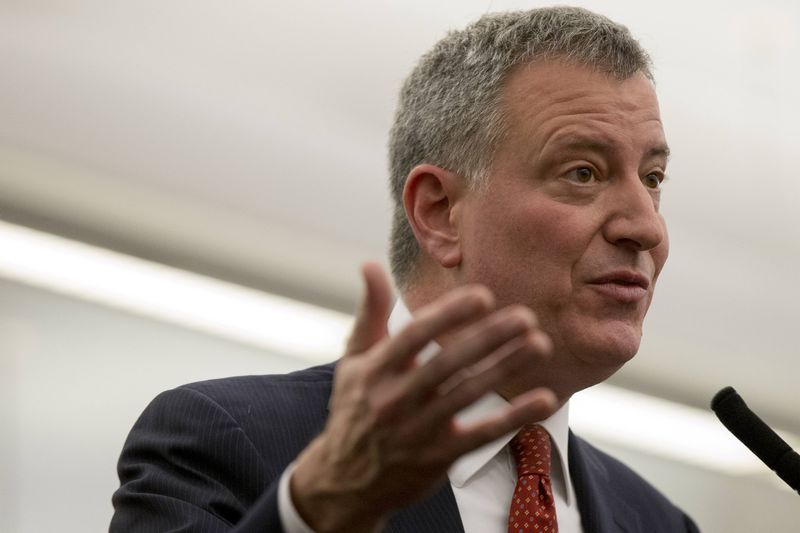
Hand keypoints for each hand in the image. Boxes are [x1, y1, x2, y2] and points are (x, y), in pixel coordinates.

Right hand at [290, 263, 556, 532]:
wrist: (344, 482)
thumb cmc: (353, 410)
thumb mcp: (353, 361)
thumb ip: (369, 313)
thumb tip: (370, 265)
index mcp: (376, 370)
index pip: (415, 335)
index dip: (449, 314)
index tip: (483, 295)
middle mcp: (396, 398)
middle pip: (449, 362)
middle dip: (489, 337)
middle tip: (525, 316)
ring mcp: (419, 430)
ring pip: (470, 393)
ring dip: (507, 367)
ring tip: (539, 343)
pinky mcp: (439, 456)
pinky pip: (483, 434)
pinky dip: (515, 417)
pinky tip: (544, 398)